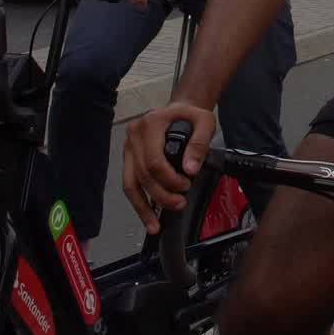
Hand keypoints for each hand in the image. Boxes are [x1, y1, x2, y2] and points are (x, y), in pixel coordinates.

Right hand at [121, 102, 218, 232]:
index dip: (170, 179)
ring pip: (131, 184)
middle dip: (162, 195)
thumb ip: (200, 143)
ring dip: (144, 207)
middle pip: (143, 175)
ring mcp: (128, 147)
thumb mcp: (204, 122)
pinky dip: (138, 204)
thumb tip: (190, 169)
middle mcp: (135, 135)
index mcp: (151, 124)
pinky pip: (129, 184)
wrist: (179, 111)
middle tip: (179, 202)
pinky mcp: (128, 158)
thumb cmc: (190, 116)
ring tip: (157, 223)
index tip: (187, 183)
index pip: (154, 161)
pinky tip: (148, 218)